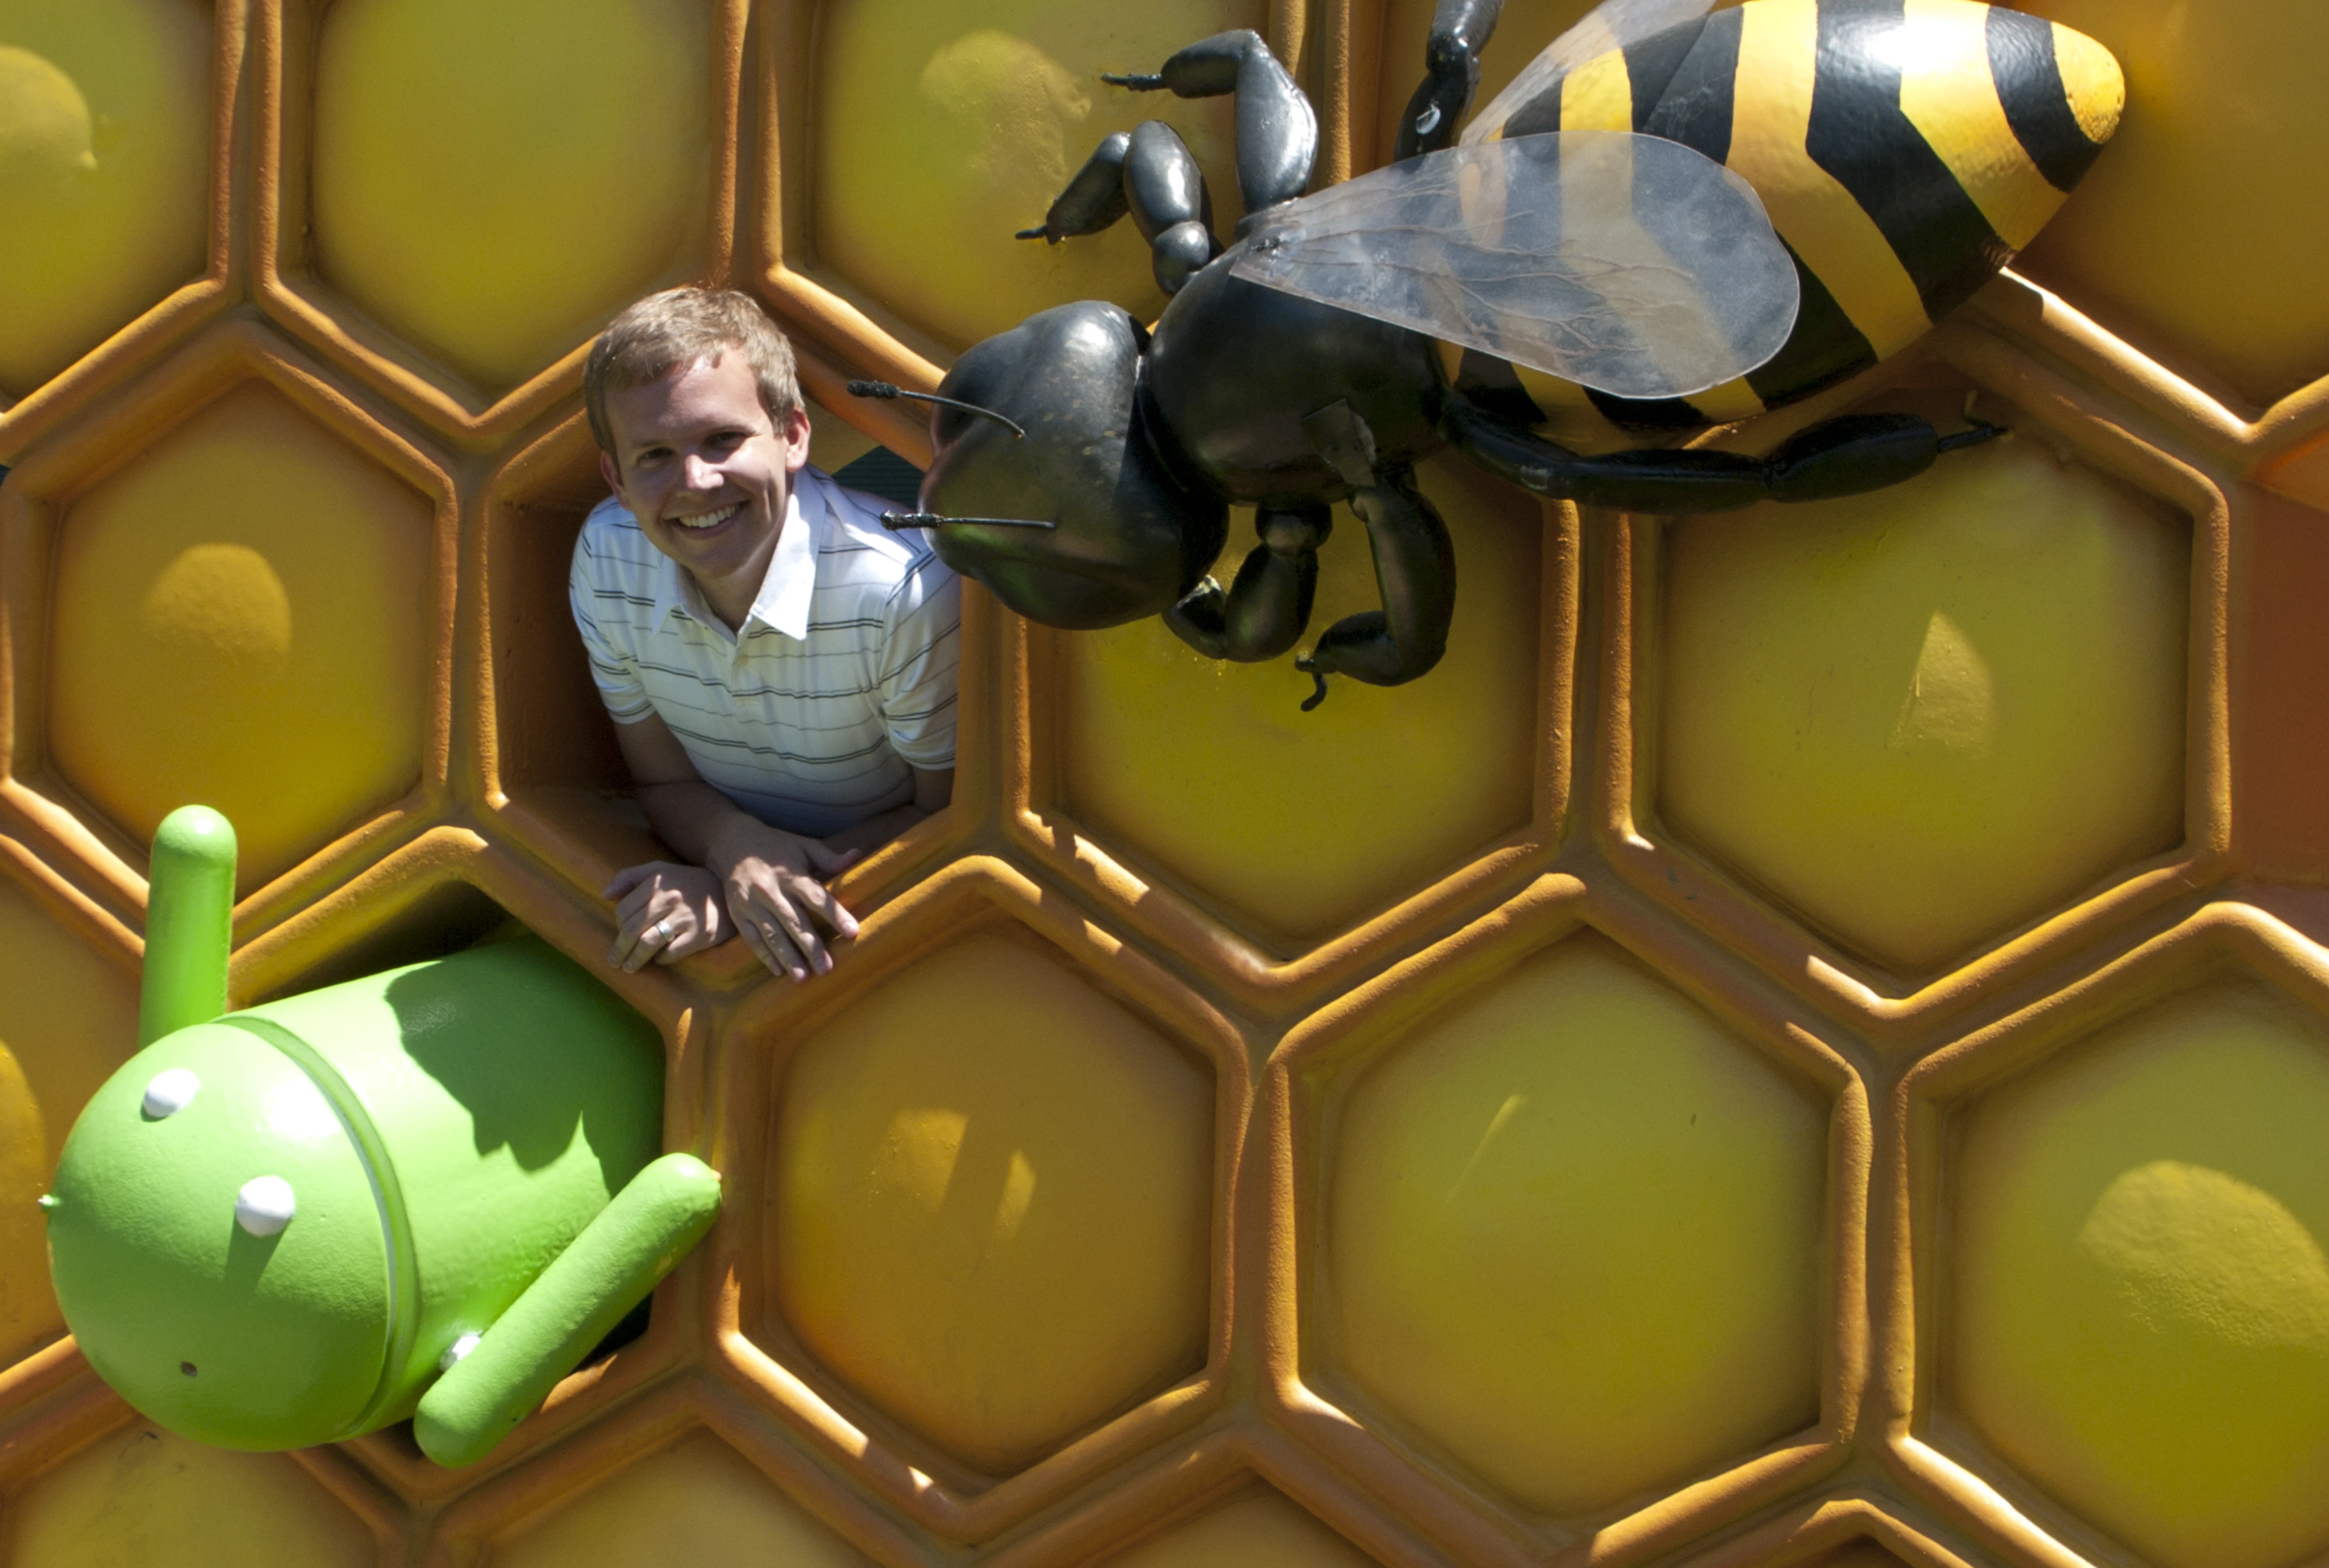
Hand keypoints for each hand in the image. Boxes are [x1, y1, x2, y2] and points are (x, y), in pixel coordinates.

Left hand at [604, 862, 727, 971]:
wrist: (726, 892)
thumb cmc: (686, 883)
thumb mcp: (659, 870)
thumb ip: (629, 877)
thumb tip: (605, 895)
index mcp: (656, 883)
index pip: (623, 910)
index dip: (617, 926)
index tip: (620, 935)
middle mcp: (670, 898)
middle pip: (632, 929)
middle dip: (619, 949)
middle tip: (614, 961)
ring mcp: (686, 917)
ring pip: (648, 943)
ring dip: (634, 959)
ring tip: (629, 967)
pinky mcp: (701, 934)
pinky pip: (672, 952)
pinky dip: (661, 959)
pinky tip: (659, 959)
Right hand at [703, 820, 864, 980]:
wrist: (731, 842)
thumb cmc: (775, 846)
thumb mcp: (802, 846)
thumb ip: (828, 857)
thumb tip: (856, 855)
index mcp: (790, 874)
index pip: (816, 897)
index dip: (835, 914)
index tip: (853, 932)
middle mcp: (771, 891)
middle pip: (794, 922)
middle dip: (810, 947)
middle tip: (826, 968)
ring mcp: (752, 904)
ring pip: (772, 935)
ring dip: (787, 957)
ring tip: (803, 978)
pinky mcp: (738, 914)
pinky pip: (751, 938)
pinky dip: (764, 956)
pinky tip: (777, 972)